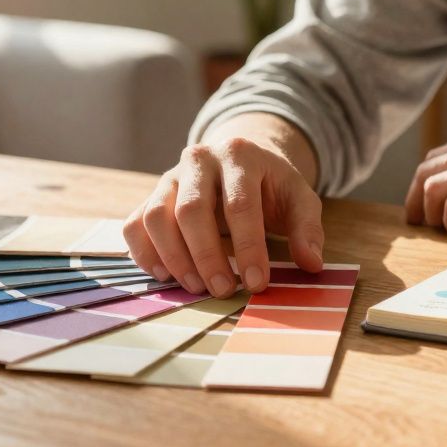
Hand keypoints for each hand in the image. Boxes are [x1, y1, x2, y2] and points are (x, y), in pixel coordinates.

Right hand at [122, 137, 324, 297]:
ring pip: (156, 216)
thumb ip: (307, 228)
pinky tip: (167, 276)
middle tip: (222, 291)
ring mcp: (170, 176)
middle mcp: (199, 160)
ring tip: (196, 287)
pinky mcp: (152, 195)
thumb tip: (312, 264)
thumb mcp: (298, 198)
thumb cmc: (270, 184)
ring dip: (173, 257)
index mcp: (239, 155)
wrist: (239, 160)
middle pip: (192, 210)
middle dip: (207, 256)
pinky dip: (145, 253)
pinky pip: (135, 224)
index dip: (248, 247)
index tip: (257, 284)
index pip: (240, 204)